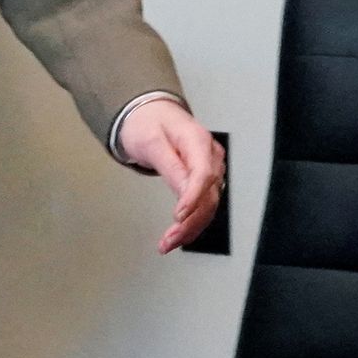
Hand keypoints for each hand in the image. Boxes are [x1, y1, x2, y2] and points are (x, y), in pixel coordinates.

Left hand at [118, 99, 224, 254]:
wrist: (149, 113)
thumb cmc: (147, 123)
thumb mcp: (151, 141)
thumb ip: (170, 166)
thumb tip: (185, 194)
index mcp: (197, 140)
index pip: (203, 174)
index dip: (193, 198)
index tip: (179, 217)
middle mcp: (209, 156)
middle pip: (208, 195)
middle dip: (190, 222)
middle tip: (168, 239)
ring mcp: (209, 168)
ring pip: (208, 205)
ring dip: (190, 228)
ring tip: (168, 243)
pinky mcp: (204, 179)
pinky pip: (203, 204)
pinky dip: (191, 222)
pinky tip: (179, 236)